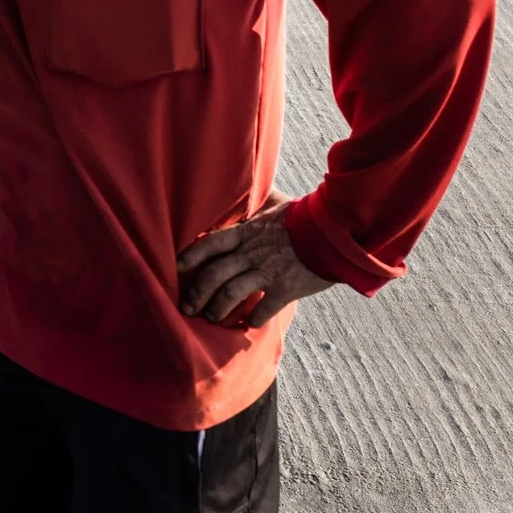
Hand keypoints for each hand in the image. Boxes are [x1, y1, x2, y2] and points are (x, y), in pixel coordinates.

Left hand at [176, 191, 333, 327]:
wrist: (336, 230)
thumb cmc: (306, 215)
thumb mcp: (278, 204)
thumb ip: (261, 202)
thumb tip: (254, 188)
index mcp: (247, 233)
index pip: (210, 244)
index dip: (191, 256)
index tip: (176, 268)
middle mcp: (252, 253)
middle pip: (215, 274)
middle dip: (198, 293)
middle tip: (188, 307)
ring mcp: (268, 271)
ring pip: (232, 293)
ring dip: (219, 308)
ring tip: (213, 317)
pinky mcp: (287, 287)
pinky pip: (265, 307)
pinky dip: (256, 318)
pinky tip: (250, 324)